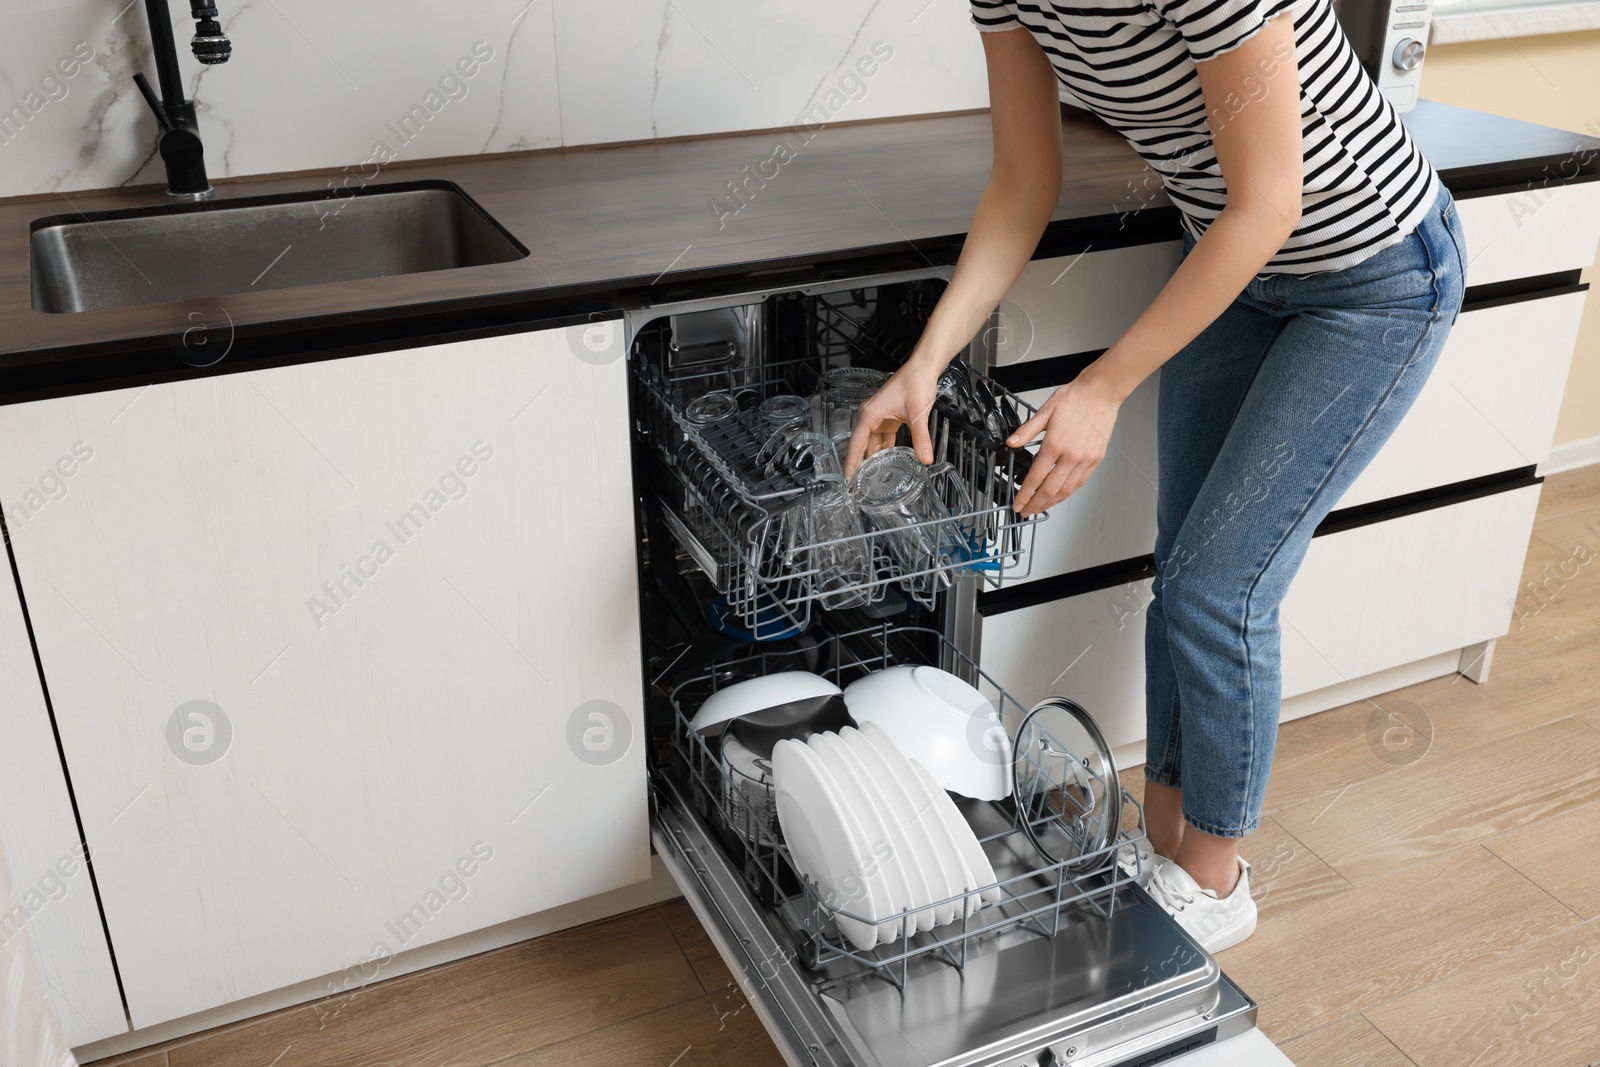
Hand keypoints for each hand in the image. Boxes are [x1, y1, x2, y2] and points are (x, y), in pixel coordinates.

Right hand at [843, 360, 941, 478]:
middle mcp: (870, 415)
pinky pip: (882, 437)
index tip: (847, 479)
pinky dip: (884, 448)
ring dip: (873, 457)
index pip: (856, 444)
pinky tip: (887, 459)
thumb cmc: (915, 381)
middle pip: (861, 445)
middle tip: (858, 485)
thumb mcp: (917, 414)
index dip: (851, 463)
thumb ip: (921, 438)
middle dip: (860, 464)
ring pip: (872, 442)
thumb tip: (925, 458)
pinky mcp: (888, 417)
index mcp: (870, 414)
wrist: (924, 367)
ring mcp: (879, 416)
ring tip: (872, 476)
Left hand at [1007, 375, 1121, 515]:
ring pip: (1066, 490)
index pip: (1035, 478)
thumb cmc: (1075, 398)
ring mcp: (1085, 459)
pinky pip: (1080, 482)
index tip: (1018, 503)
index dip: (1024, 494)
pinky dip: (1068, 493)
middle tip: (1026, 511)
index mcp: (1055, 444)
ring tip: (1040, 507)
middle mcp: (1071, 456)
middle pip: (1050, 490)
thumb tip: (1011, 443)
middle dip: (1035, 504)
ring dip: (1051, 502)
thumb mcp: (1045, 411)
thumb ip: (1027, 431)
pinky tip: (1060, 496)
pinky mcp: (1096, 459)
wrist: (1101, 392)